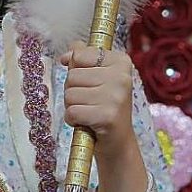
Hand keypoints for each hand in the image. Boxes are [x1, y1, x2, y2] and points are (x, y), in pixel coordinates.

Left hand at [59, 42, 137, 159]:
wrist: (118, 141)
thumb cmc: (104, 107)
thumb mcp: (98, 78)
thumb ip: (84, 58)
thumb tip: (70, 50)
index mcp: (121, 62)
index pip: (79, 55)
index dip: (76, 70)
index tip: (89, 83)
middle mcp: (122, 76)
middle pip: (72, 75)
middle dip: (73, 91)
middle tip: (90, 102)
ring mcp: (116, 96)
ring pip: (69, 94)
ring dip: (72, 106)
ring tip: (89, 112)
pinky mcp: (108, 116)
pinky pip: (71, 112)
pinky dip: (73, 120)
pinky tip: (87, 123)